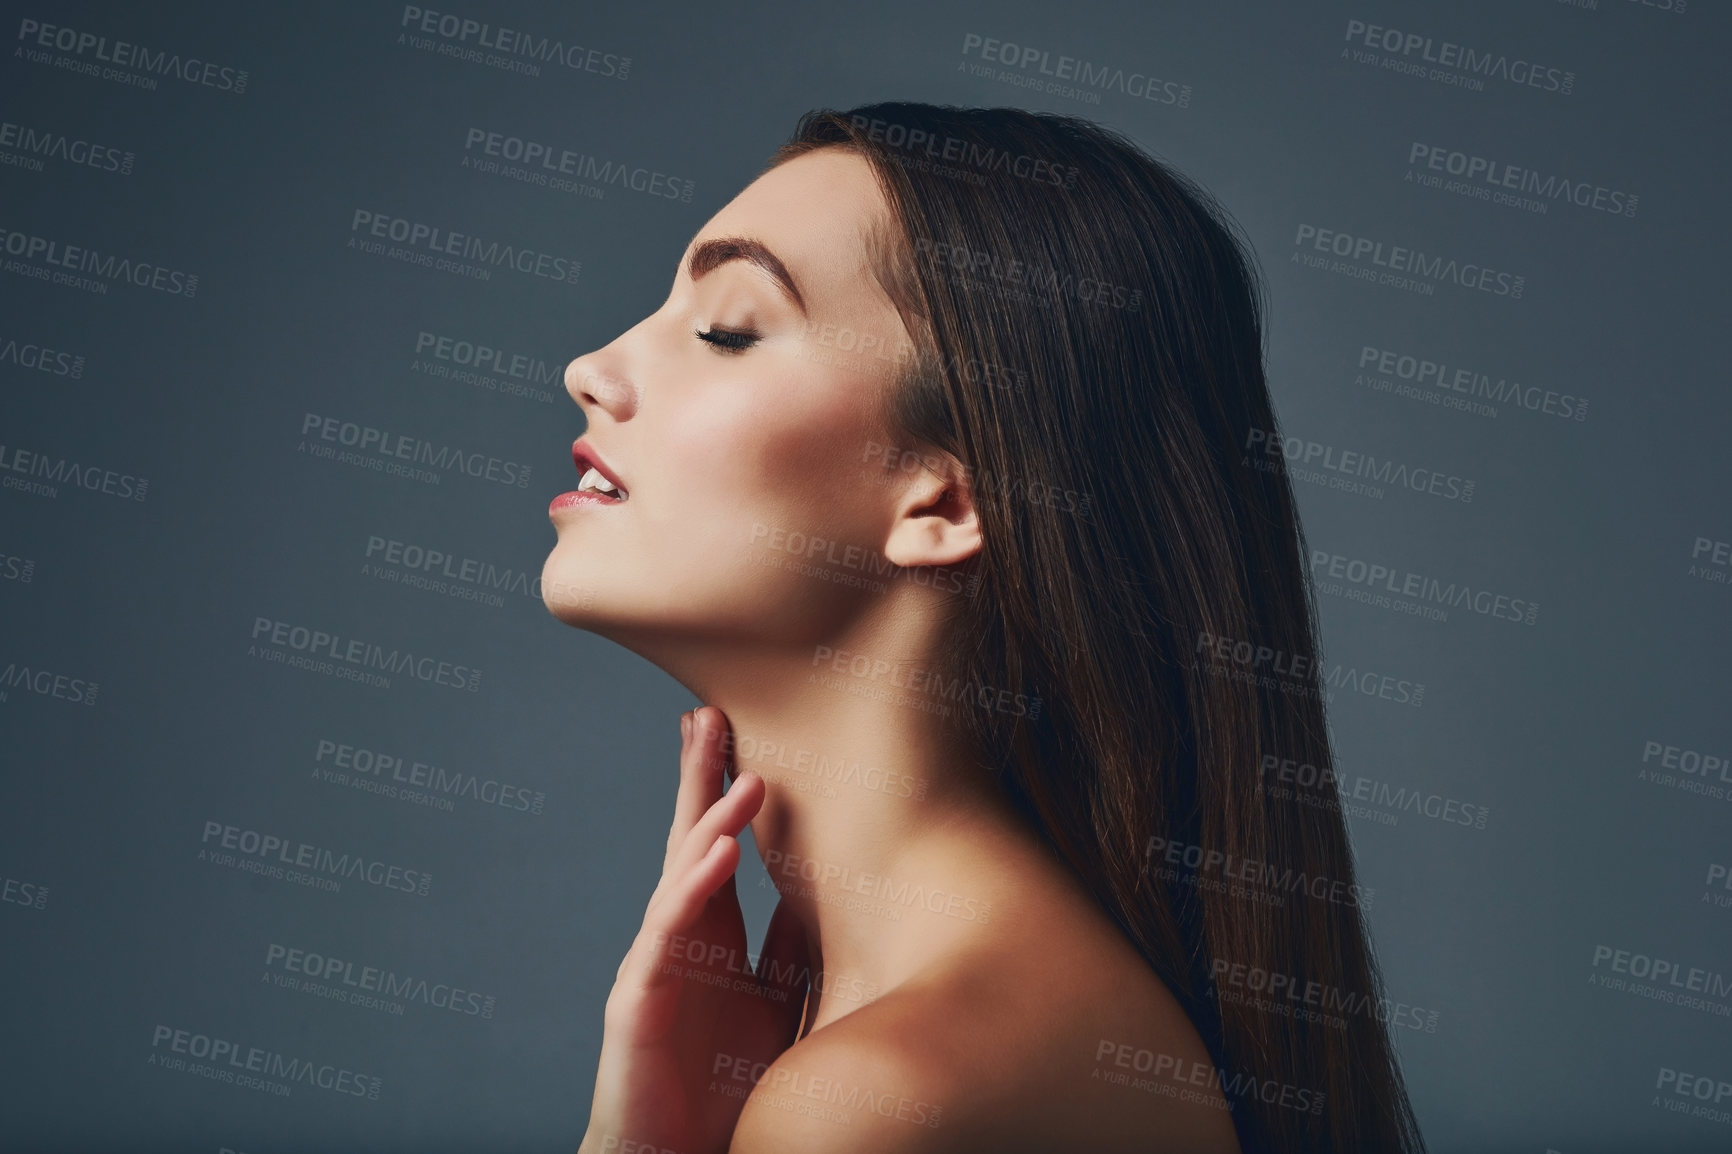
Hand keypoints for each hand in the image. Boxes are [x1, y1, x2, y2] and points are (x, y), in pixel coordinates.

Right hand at [578, 706, 811, 1153]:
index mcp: (710, 937)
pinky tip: (718, 854)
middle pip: (687, 844)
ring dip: (710, 824)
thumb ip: (785, 956)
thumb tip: (822, 902)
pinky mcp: (639, 1003)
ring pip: (678, 880)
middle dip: (697, 780)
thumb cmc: (714, 1090)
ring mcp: (653, 966)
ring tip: (743, 778)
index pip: (715, 848)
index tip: (736, 735)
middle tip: (709, 716)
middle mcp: (677, 941)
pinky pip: (667, 937)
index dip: (723, 793)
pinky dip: (691, 891)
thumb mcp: (768, 1008)